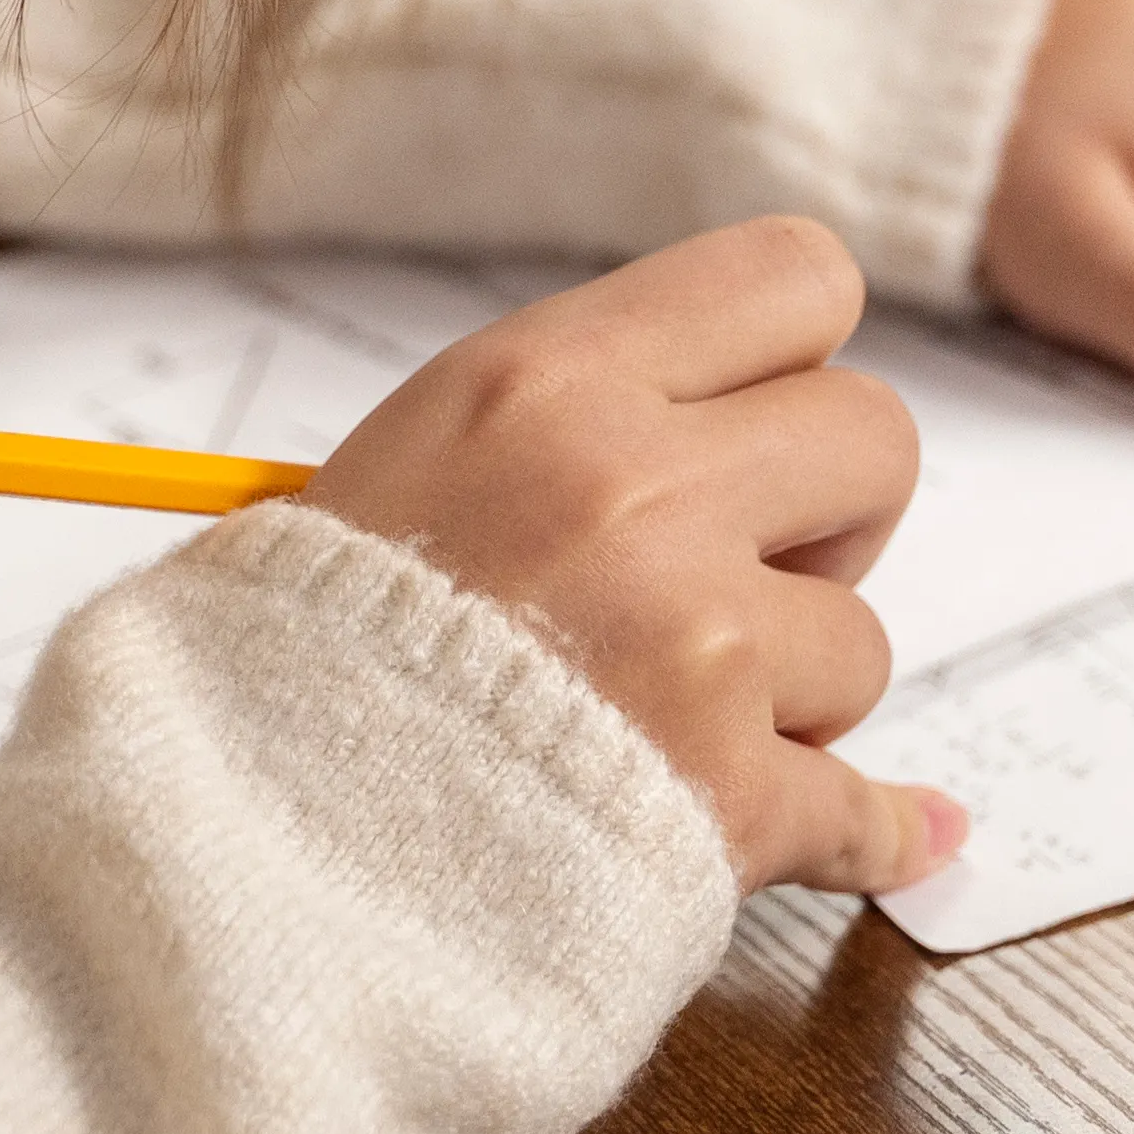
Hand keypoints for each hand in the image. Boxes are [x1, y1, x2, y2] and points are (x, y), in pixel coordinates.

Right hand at [300, 218, 959, 895]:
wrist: (233, 856)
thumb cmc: (294, 661)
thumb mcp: (400, 463)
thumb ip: (571, 426)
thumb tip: (717, 426)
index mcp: (551, 383)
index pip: (796, 277)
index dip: (797, 358)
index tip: (756, 423)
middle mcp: (637, 493)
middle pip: (875, 440)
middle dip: (829, 517)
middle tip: (740, 578)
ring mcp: (693, 649)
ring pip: (863, 643)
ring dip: (794, 692)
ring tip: (670, 724)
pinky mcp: (725, 804)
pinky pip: (864, 813)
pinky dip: (874, 832)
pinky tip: (900, 832)